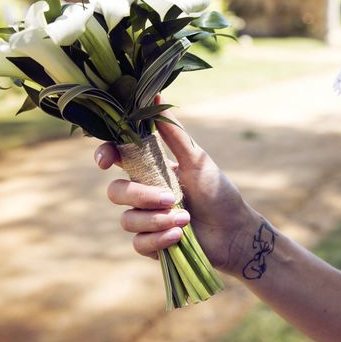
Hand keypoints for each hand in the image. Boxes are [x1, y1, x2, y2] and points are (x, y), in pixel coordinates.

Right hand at [94, 108, 256, 275]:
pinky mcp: (152, 245)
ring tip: (186, 220)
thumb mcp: (197, 160)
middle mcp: (144, 194)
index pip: (118, 158)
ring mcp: (146, 220)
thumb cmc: (218, 192)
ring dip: (157, 220)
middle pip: (116, 192)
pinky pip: (138, 243)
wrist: (235, 232)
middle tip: (171, 199)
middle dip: (140, 196)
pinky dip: (158, 238)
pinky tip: (179, 235)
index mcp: (152, 170)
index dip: (105, 155)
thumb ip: (174, 134)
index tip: (105, 161)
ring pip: (127, 220)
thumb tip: (157, 96)